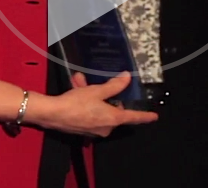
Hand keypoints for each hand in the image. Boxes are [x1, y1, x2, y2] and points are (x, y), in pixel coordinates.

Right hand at [30, 72, 157, 137]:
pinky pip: (89, 113)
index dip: (144, 116)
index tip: (154, 117)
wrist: (53, 114)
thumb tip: (127, 78)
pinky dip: (85, 101)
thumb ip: (114, 85)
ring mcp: (94, 130)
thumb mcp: (97, 91)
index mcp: (113, 119)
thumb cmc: (78, 103)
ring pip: (99, 109)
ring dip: (93, 95)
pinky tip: (76, 87)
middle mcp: (106, 127)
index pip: (134, 118)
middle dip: (107, 95)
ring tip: (80, 81)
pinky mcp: (83, 128)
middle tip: (98, 84)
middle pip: (114, 110)